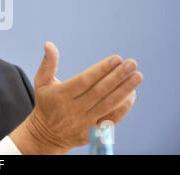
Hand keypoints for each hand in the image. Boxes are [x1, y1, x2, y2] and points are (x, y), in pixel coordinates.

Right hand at [10, 42, 142, 153]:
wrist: (46, 135)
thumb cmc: (46, 103)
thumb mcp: (41, 82)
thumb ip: (48, 63)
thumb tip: (49, 44)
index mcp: (60, 95)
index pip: (84, 81)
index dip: (101, 69)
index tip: (116, 58)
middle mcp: (73, 109)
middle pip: (99, 91)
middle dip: (117, 76)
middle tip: (132, 63)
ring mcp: (84, 122)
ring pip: (108, 105)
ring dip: (124, 90)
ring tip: (137, 76)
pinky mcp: (92, 133)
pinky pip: (111, 119)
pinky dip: (123, 108)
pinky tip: (132, 94)